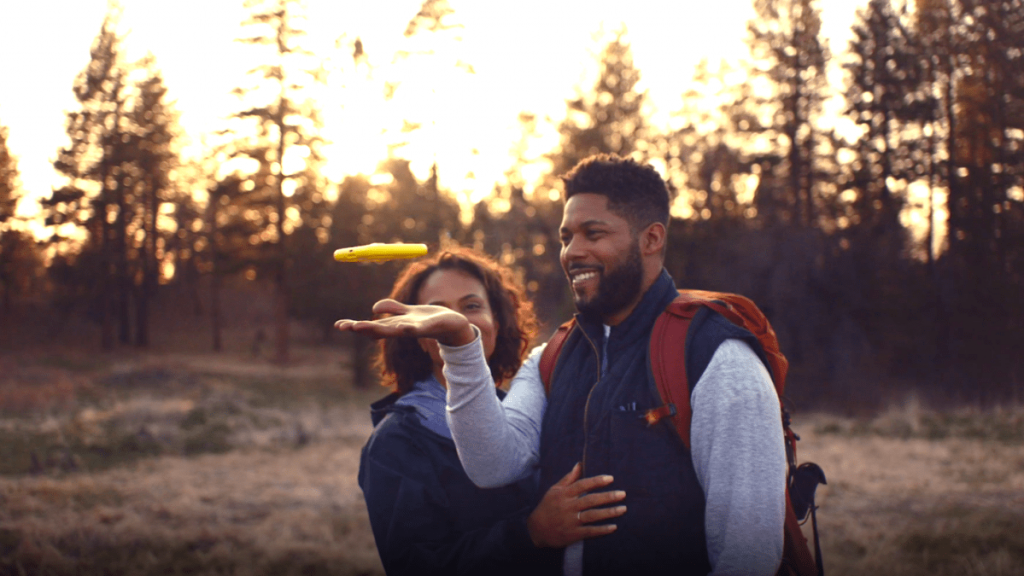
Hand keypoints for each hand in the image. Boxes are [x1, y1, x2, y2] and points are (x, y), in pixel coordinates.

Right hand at [334, 299, 474, 346]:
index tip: (338, 325)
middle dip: (363, 328)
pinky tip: (402, 326)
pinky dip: (409, 328)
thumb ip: (393, 309)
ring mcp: (414, 329)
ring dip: (379, 329)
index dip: (355, 325)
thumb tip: (374, 308)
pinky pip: (417, 328)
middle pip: (379, 329)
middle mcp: (402, 329)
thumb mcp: (408, 311)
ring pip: (394, 330)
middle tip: (346, 327)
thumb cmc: (429, 320)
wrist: (453, 326)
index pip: (372, 326)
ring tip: (363, 327)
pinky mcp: (428, 327)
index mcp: (396, 325)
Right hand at [527, 462, 626, 547]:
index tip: (610, 478)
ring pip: (592, 516)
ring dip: (609, 512)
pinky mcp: (573, 534)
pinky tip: (614, 527)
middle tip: (623, 494)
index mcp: (564, 494)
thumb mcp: (554, 490)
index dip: (596, 481)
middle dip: (607, 497)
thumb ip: (569, 478)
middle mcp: (568, 507)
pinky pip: (590, 531)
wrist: (535, 530)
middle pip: (590, 500)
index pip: (582, 485)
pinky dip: (602, 530)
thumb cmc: (547, 507)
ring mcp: (571, 521)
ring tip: (623, 509)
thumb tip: (580, 464)